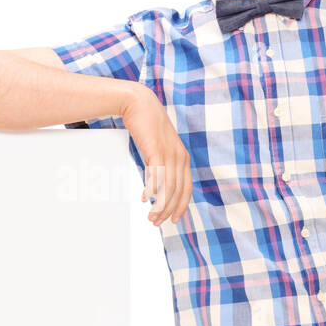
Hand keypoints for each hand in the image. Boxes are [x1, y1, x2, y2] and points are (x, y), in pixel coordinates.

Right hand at [120, 85, 192, 226]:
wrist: (139, 103)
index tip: (174, 219)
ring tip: (151, 216)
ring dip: (159, 205)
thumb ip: (162, 162)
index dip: (181, 206)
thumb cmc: (147, 125)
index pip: (186, 189)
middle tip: (157, 222)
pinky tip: (145, 198)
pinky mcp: (156, 150)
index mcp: (182, 157)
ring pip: (168, 187)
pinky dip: (151, 190)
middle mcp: (179, 157)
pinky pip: (156, 176)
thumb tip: (156, 182)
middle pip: (178, 192)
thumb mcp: (159, 146)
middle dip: (168, 210)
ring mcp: (169, 153)